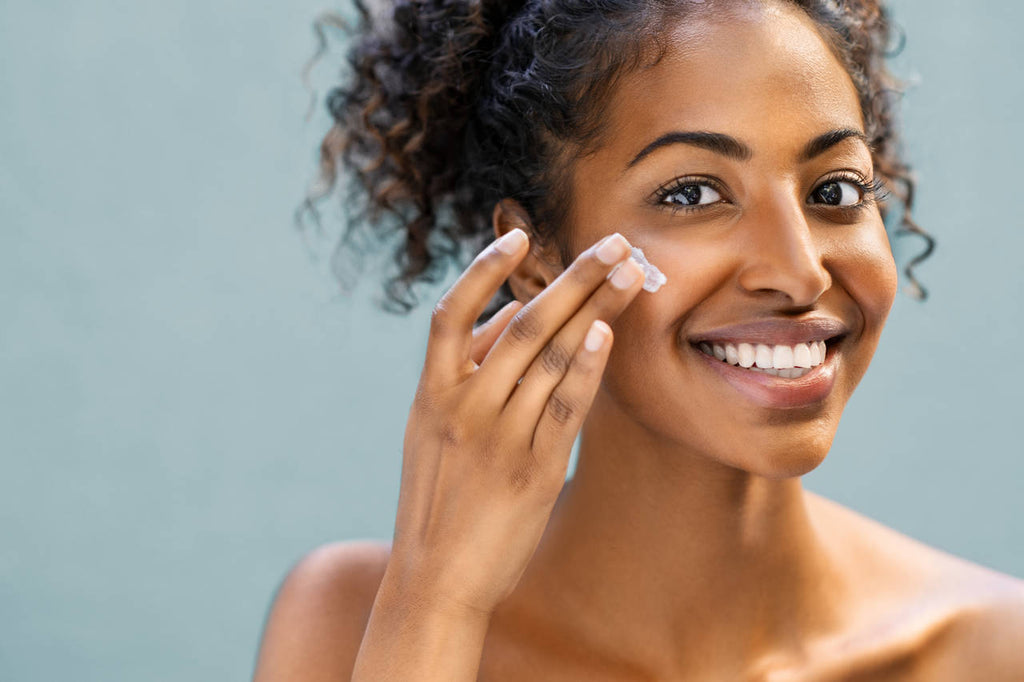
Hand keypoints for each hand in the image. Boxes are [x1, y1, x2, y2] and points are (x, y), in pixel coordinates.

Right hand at [386, 229, 644, 616]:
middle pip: (521, 323)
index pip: (451, 314)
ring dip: (595, 308)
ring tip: (630, 273)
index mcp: (431, 394)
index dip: (483, 270)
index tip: (518, 235)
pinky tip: (608, 333)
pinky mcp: (532, 470)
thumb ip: (462, 379)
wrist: (434, 580)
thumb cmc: (437, 501)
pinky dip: (586, 367)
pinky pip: (564, 407)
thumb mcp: (430, 434)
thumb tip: (501, 324)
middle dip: (573, 276)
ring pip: (548, 355)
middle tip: (614, 242)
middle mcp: (462, 407)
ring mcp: (497, 438)